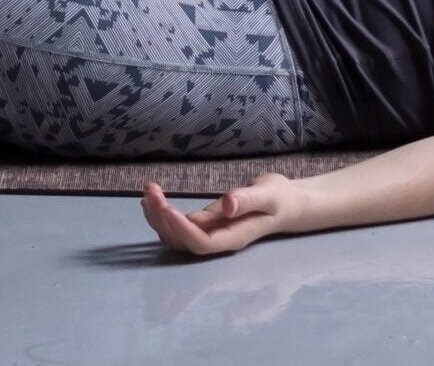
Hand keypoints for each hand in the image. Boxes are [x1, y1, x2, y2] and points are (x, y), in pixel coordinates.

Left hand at [140, 173, 299, 254]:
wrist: (285, 204)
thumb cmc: (279, 199)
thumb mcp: (269, 195)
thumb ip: (248, 200)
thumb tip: (227, 205)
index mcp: (234, 238)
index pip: (202, 243)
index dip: (183, 230)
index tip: (168, 209)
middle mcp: (217, 241)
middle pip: (183, 241)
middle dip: (163, 220)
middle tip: (151, 192)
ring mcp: (209, 235)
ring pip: (175, 235)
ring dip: (157, 216)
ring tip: (148, 191)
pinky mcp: (204, 226)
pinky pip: (177, 226)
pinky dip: (160, 214)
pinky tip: (149, 199)